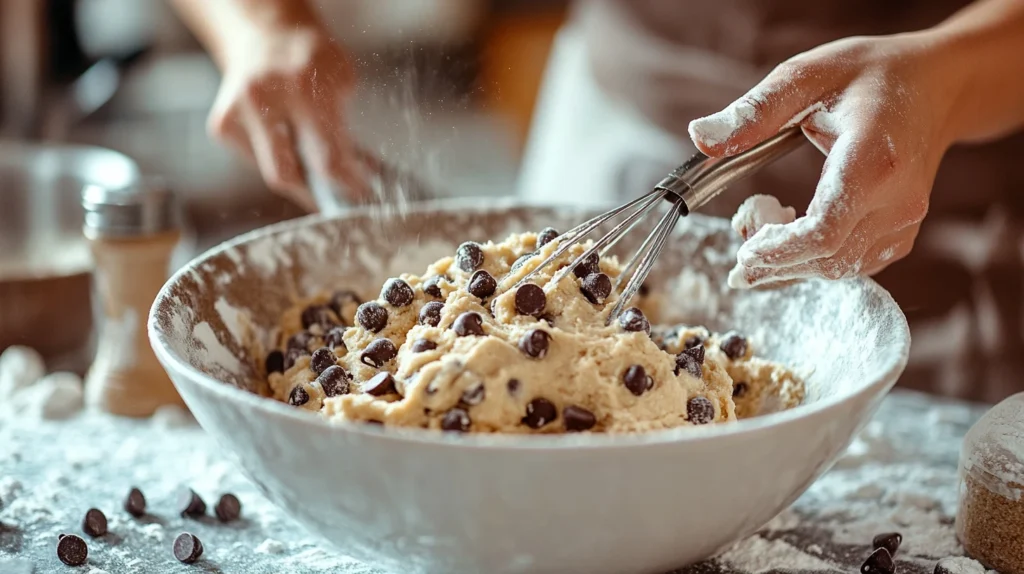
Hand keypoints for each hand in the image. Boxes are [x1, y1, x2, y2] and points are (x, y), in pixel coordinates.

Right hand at [208, 24, 359, 209]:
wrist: (265, 34)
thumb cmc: (311, 58)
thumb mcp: (343, 81)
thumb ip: (347, 126)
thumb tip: (362, 173)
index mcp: (302, 86)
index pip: (326, 156)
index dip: (347, 184)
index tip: (363, 196)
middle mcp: (263, 98)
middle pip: (286, 174)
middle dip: (316, 196)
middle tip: (336, 203)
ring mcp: (237, 112)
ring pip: (270, 171)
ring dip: (299, 179)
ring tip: (319, 175)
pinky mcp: (222, 124)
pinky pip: (256, 160)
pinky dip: (279, 160)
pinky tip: (289, 146)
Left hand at [688, 33, 957, 286]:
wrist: (936, 85)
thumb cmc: (870, 76)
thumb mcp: (807, 76)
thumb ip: (754, 111)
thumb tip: (700, 137)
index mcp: (872, 161)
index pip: (823, 231)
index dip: (778, 251)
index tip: (742, 251)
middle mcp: (897, 199)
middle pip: (829, 258)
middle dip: (776, 265)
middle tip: (736, 259)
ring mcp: (906, 219)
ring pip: (841, 268)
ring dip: (793, 267)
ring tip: (756, 242)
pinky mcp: (903, 232)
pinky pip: (855, 263)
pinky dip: (816, 261)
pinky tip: (789, 239)